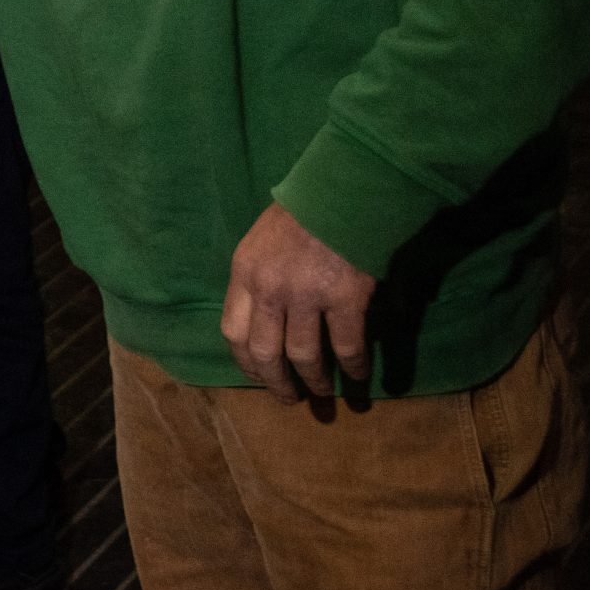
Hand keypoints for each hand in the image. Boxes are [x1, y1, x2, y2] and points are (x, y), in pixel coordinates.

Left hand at [220, 203, 375, 400]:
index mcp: (244, 272)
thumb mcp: (261, 240)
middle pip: (264, 352)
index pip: (233, 331)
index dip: (244, 361)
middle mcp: (269, 288)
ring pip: (304, 356)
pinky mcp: (346, 298)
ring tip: (324, 395)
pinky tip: (356, 378)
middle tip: (289, 399)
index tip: (257, 375)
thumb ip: (257, 278)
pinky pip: (346, 346)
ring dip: (314, 382)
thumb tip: (264, 319)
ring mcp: (307, 295)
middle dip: (276, 383)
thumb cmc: (303, 212)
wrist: (345, 189)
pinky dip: (352, 368)